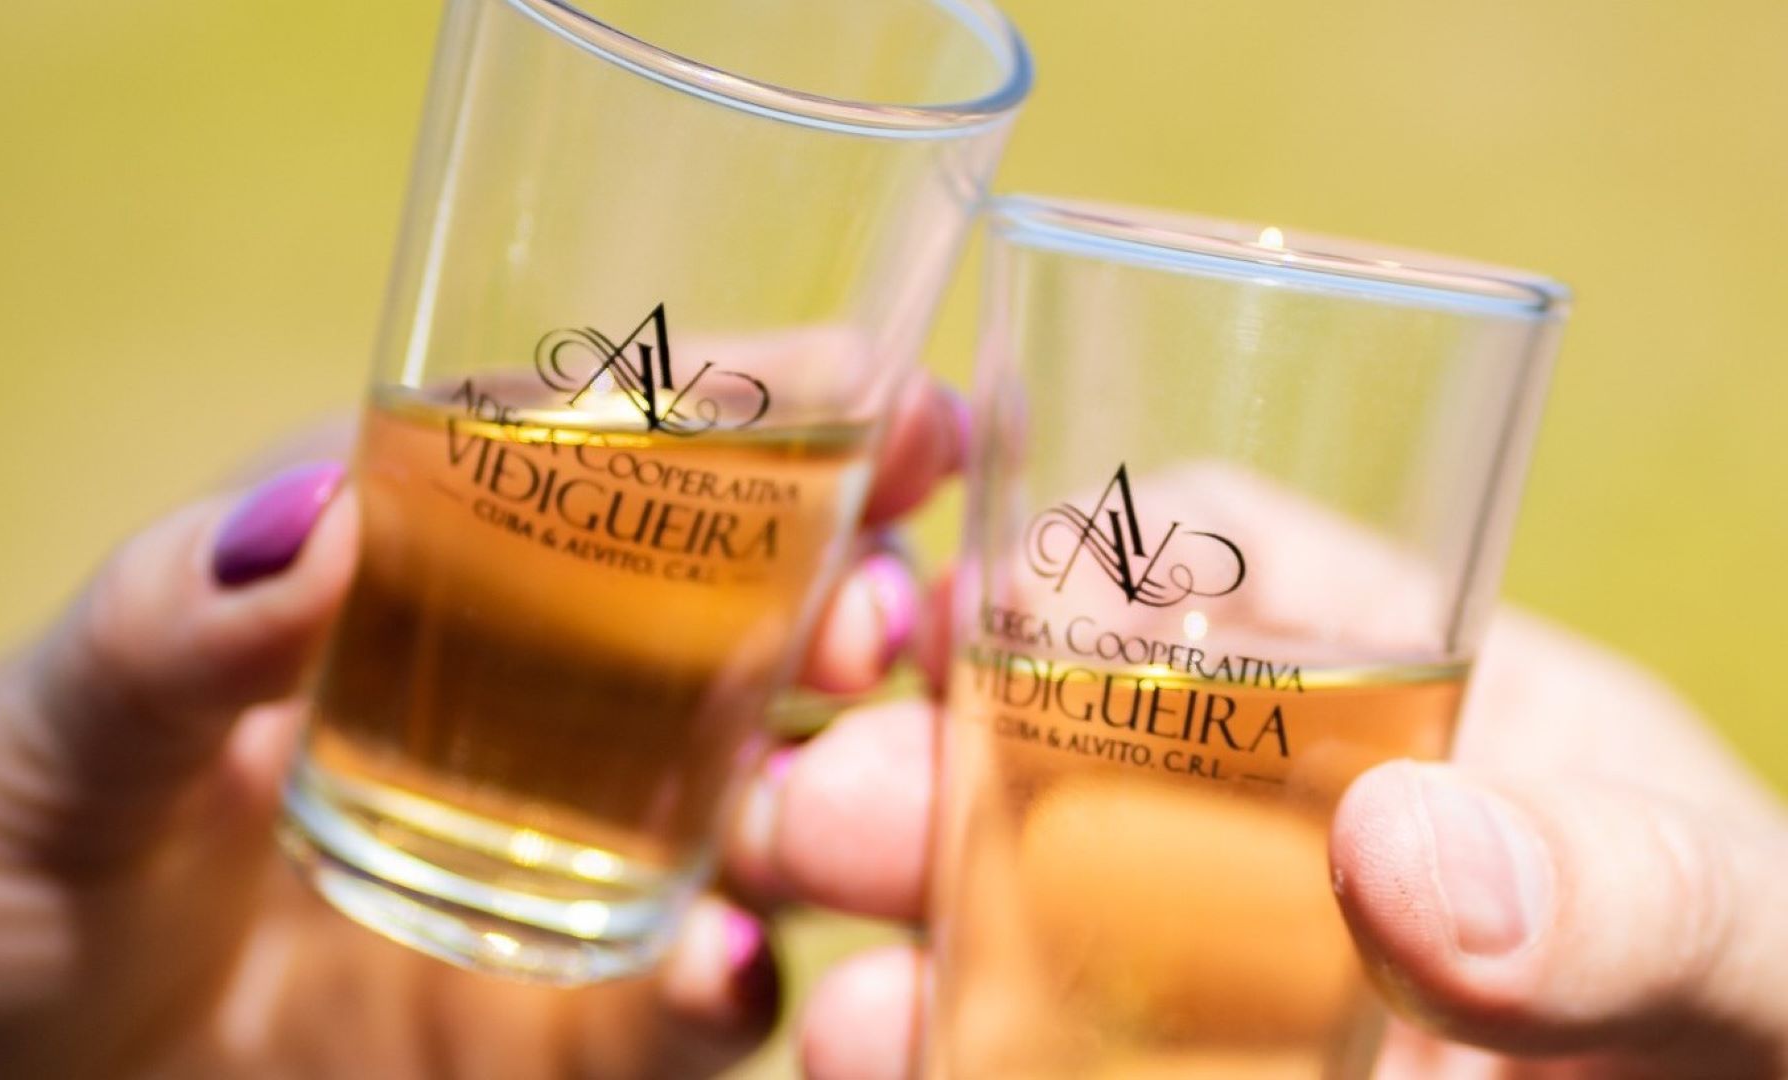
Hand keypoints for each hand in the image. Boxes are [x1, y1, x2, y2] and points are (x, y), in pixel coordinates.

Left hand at [0, 372, 966, 1078]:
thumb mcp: (49, 738)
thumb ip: (167, 631)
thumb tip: (317, 510)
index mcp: (416, 580)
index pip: (621, 465)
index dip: (770, 418)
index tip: (892, 398)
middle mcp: (520, 711)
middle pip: (747, 627)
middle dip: (856, 593)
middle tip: (888, 607)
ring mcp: (549, 872)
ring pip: (766, 810)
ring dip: (847, 784)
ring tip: (839, 777)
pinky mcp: (550, 1033)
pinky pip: (692, 1005)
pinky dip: (736, 985)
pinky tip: (732, 967)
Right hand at [772, 613, 1787, 1077]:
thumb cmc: (1777, 999)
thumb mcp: (1742, 926)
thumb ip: (1626, 886)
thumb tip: (1404, 857)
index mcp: (1400, 679)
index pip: (1202, 551)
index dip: (1059, 559)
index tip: (952, 614)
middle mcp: (1275, 808)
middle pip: (1046, 740)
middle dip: (907, 764)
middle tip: (815, 815)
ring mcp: (1216, 960)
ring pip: (1005, 913)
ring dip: (896, 936)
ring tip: (839, 1000)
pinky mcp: (1169, 1061)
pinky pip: (1028, 1051)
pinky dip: (940, 1058)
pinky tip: (881, 1066)